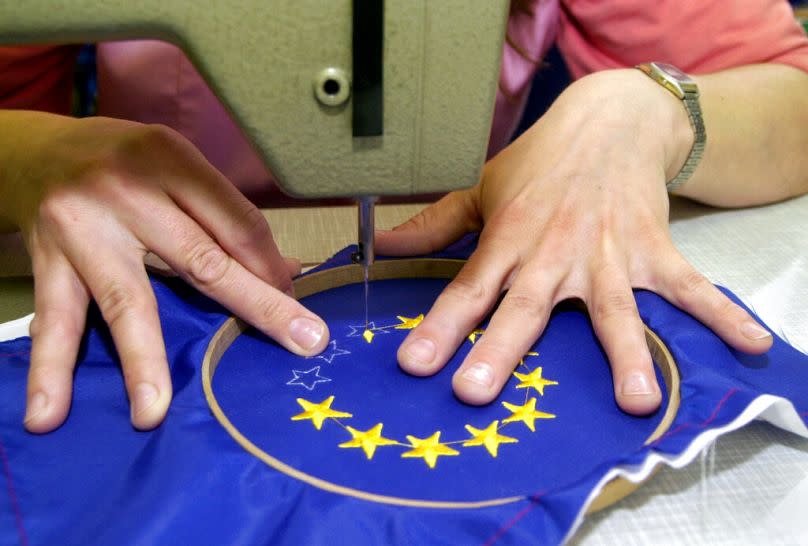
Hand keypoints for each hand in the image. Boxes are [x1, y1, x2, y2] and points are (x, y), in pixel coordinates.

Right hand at [0, 112, 328, 431]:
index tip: (296, 309)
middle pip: (203, 261)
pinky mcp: (47, 261)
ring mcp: (84, 229)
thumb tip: (288, 271)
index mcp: (172, 162)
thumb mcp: (178, 168)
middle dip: (257, 307)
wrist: (37, 151)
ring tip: (154, 412)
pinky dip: (51, 369)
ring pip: (127, 301)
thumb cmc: (125, 163)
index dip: (272, 271)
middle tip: (303, 344)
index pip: (239, 224)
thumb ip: (226, 218)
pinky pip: (56, 320)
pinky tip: (49, 413)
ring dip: (143, 361)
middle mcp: (129, 193)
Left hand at [377, 69, 772, 414]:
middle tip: (475, 392)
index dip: (440, 326)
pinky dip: (720, 315)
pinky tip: (751, 345)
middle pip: (524, 307)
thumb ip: (434, 223)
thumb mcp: (481, 188)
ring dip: (624, 354)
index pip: (468, 289)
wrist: (608, 122)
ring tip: (635, 401)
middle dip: (500, 351)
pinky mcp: (652, 251)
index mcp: (509, 239)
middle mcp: (554, 254)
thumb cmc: (540, 163)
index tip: (415, 364)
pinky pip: (689, 287)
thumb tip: (381, 245)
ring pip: (611, 310)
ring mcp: (607, 255)